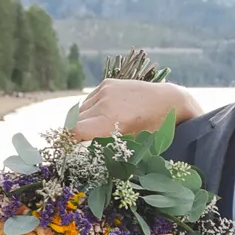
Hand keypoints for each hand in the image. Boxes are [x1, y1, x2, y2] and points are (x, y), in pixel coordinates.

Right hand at [71, 80, 201, 140]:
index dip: (68, 141)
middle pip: (76, 121)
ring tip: (97, 128)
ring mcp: (105, 91)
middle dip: (75, 133)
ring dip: (83, 120)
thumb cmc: (154, 128)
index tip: (66, 148)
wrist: (168, 100)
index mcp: (112, 121)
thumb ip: (108, 146)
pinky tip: (104, 115)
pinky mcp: (107, 83)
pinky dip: (91, 109)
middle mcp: (105, 103)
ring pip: (81, 110)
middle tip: (80, 143)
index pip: (76, 131)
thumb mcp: (133, 143)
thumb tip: (86, 151)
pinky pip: (90, 100)